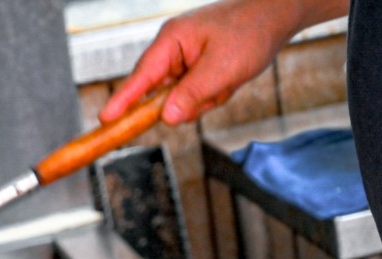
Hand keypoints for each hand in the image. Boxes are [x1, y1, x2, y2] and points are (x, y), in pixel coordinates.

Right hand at [100, 0, 347, 125]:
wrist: (276, 15)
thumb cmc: (251, 32)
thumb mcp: (224, 68)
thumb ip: (192, 94)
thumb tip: (167, 118)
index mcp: (171, 41)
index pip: (140, 77)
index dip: (123, 101)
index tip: (105, 120)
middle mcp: (171, 49)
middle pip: (159, 94)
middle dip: (189, 101)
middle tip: (216, 90)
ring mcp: (182, 59)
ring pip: (179, 98)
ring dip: (205, 98)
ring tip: (228, 81)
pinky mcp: (193, 67)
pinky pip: (193, 95)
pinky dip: (211, 94)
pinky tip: (228, 81)